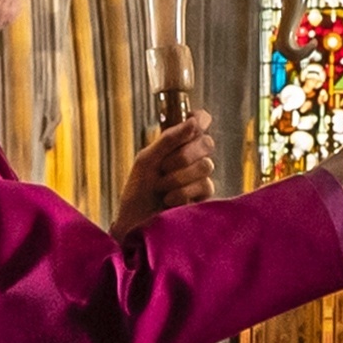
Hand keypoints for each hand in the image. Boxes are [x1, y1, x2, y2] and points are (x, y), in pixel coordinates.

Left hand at [115, 111, 215, 237]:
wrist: (136, 223)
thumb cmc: (138, 191)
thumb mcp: (147, 160)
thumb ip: (169, 139)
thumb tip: (194, 121)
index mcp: (177, 145)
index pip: (199, 123)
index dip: (200, 119)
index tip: (193, 122)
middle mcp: (191, 159)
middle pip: (206, 143)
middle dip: (184, 154)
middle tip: (163, 167)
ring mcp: (199, 179)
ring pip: (206, 165)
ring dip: (179, 177)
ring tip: (161, 188)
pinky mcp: (204, 198)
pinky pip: (205, 185)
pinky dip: (183, 192)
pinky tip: (169, 201)